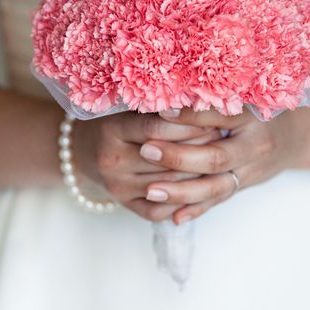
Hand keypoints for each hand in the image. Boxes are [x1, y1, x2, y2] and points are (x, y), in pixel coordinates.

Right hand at [70, 111, 222, 221]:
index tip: (213, 118)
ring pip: (169, 185)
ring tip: (219, 160)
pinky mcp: (125, 204)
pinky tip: (202, 187)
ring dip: (199, 175)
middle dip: (200, 149)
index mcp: (112, 129)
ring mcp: (118, 185)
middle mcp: (112, 160)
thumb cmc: (117, 121)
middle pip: (166, 159)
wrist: (85, 150)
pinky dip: (184, 202)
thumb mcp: (129, 106)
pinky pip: (160, 209)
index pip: (157, 128)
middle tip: (223, 139)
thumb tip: (201, 99)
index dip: (189, 124)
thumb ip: (157, 105)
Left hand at [139, 107, 306, 224]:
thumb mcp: (243, 98)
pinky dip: (196, 209)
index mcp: (251, 116)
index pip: (218, 116)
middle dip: (179, 157)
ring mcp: (251, 169)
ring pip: (216, 186)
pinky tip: (173, 216)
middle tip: (147, 152)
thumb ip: (211, 102)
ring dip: (182, 192)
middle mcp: (254, 144)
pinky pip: (219, 200)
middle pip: (216, 157)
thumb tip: (166, 100)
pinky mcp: (245, 185)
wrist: (295, 137)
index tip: (160, 112)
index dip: (188, 116)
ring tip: (151, 192)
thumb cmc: (258, 110)